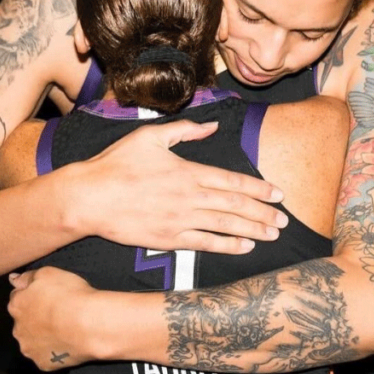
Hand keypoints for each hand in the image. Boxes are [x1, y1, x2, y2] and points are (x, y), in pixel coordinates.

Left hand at [8, 268, 93, 370]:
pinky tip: (67, 343)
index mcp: (17, 305)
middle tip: (58, 313)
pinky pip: (47, 357)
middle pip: (24, 322)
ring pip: (33, 341)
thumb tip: (13, 280)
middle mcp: (18, 329)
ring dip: (42, 336)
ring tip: (64, 330)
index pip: (19, 298)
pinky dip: (54, 351)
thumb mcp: (48, 273)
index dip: (35, 297)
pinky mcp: (43, 363)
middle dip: (36, 318)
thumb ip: (27, 277)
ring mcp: (30, 349)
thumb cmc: (71, 296)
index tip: (49, 297)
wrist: (90, 325)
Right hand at [75, 120, 287, 253]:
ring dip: (253, 230)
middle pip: (235, 205)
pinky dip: (227, 246)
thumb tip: (212, 126)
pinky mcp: (168, 239)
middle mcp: (189, 197)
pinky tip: (245, 247)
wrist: (89, 197)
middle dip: (263, 213)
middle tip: (285, 220)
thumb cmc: (116, 164)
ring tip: (273, 234)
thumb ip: (185, 130)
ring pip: (225, 226)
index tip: (279, 194)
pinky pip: (205, 244)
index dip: (259, 188)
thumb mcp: (150, 136)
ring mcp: (180, 220)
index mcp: (188, 171)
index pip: (233, 181)